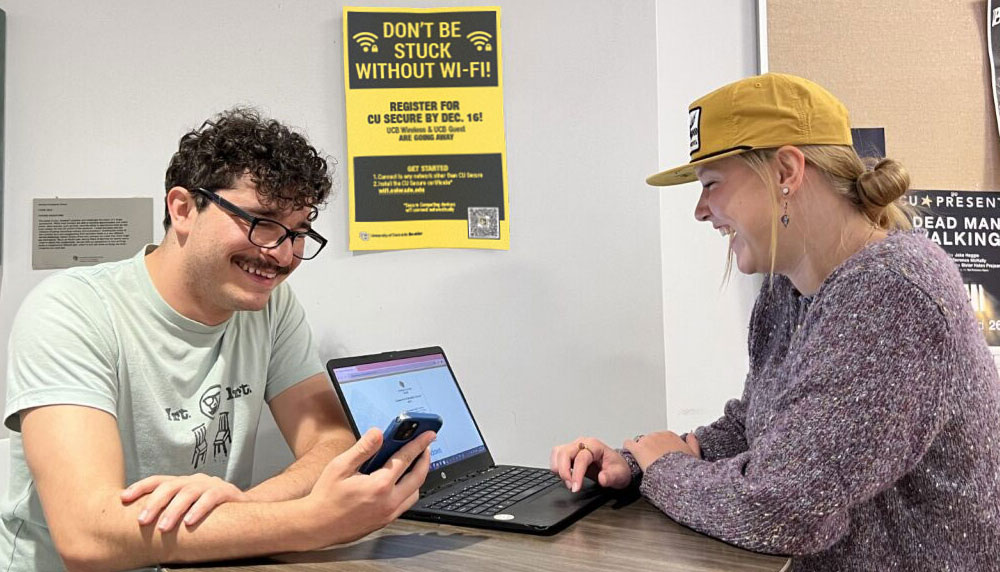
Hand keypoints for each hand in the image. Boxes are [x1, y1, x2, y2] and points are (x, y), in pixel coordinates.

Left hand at [121, 473, 247, 530]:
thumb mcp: (188, 507)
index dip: (140, 487)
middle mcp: (194, 480)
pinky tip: (190, 521)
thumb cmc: (211, 511)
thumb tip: (139, 524)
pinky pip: (211, 499)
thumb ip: (170, 510)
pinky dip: (199, 510)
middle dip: (154, 503)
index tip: (123, 498)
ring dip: (173, 511)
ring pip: (188, 493)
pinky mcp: (226, 492)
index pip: (158, 481)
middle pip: (170, 486)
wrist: (246, 508)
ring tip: (163, 528)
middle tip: (142, 521)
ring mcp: (210, 485)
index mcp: (182, 483)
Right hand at [304, 427, 433, 546]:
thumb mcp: (340, 466)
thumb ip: (363, 448)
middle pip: (418, 477)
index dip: (419, 444)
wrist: (316, 526)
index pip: (406, 459)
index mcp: (379, 486)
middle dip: (425, 459)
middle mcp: (388, 502)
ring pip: (415, 493)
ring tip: (415, 463)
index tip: (429, 435)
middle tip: (426, 446)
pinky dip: (409, 490)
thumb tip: (378, 433)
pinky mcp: (385, 522)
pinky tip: (401, 482)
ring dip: (418, 477)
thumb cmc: (325, 498)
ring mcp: (388, 514)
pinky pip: (406, 504)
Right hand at [550, 437, 631, 492]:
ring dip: (559, 468)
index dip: (577, 474)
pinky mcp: (569, 452)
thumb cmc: (617, 468)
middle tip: (571, 486)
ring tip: (568, 482)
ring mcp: (574, 446)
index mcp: (595, 445)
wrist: (616, 467)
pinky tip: (565, 476)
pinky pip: (556, 456)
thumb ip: (611, 477)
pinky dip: (557, 466)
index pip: (581, 458)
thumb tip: (602, 478)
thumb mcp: (619, 474)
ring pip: (558, 453)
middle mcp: (582, 443)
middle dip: (564, 471)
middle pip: (565, 452)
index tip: (576, 488)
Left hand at [623, 431, 698, 470]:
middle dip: (650, 448)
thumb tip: (691, 436)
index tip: (660, 454)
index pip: (661, 438)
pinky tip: (630, 454)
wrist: (675, 474)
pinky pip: (628, 445)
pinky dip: (628, 449)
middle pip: (650, 440)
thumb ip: (693, 444)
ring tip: (642, 460)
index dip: (659, 447)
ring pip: (640, 442)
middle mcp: (658, 435)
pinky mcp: (638, 449)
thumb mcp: (695, 455)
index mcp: (671, 436)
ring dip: (640, 450)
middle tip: (651, 460)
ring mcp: (647, 441)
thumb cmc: (684, 468)